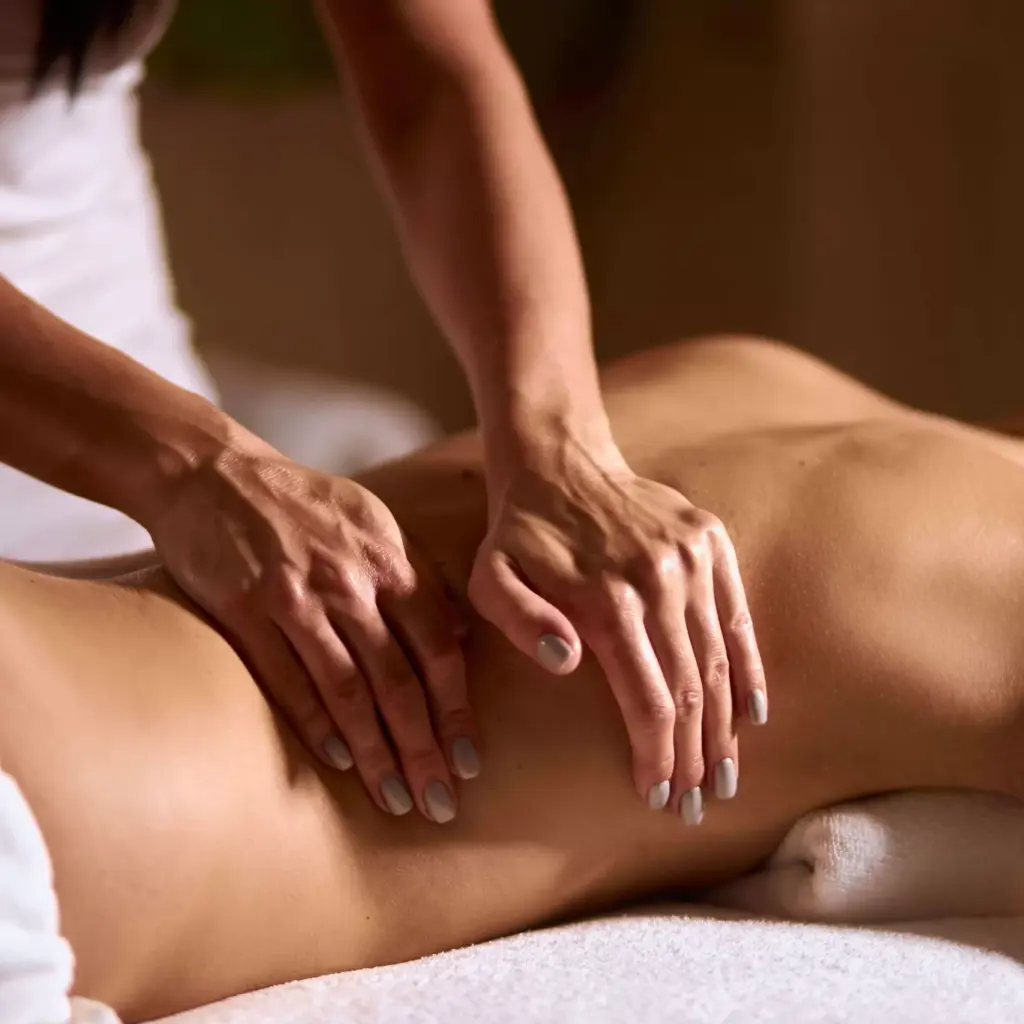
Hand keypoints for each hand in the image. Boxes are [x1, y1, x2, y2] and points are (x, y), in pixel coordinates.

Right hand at [146, 438, 479, 823]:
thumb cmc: (301, 503)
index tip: (468, 758)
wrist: (215, 472)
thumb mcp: (373, 521)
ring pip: (348, 687)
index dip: (456, 708)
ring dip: (374, 750)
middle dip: (423, 747)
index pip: (438, 646)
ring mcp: (297, 595)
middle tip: (440, 802)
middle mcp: (351, 580)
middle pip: (399, 679)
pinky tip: (336, 760)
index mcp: (390, 559)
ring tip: (394, 798)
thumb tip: (458, 631)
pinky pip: (286, 677)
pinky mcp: (246, 607)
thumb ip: (417, 575)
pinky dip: (314, 723)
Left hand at [468, 436, 765, 823]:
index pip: (648, 698)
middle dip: (695, 756)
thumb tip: (568, 663)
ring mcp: (692, 559)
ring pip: (719, 660)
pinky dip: (748, 668)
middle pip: (690, 688)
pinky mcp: (711, 542)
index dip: (657, 755)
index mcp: (606, 600)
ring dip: (725, 726)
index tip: (660, 797)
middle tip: (699, 804)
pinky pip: (738, 617)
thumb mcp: (491, 578)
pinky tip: (753, 713)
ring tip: (727, 776)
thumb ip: (521, 622)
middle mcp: (659, 581)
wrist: (560, 463)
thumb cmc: (519, 535)